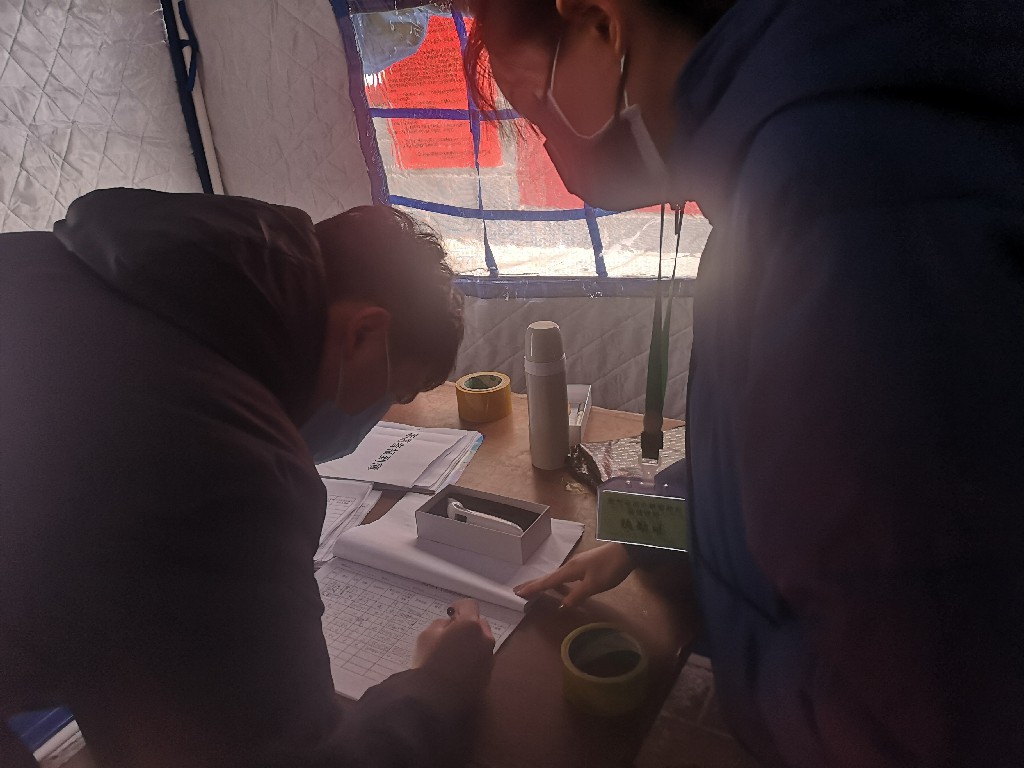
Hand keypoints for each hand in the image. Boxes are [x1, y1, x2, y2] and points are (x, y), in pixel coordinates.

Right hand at [413, 599, 494, 692]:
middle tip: (451, 633)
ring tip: (455, 652)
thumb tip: (449, 625)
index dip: (458, 606)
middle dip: (468, 625)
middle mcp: (485, 639)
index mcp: (471, 625)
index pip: (469, 605)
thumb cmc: (429, 663)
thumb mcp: (426, 636)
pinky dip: (473, 658)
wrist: (435, 700)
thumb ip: (440, 624)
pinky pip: (482, 660)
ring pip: (482, 643)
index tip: (450, 613)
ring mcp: (489, 658)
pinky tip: (459, 668)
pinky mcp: (488, 676)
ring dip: (472, 642)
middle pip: (480, 624)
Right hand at [514, 543, 633, 607]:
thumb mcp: (594, 585)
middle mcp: (570, 566)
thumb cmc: (610, 568)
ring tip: (533, 588)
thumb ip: (576, 596)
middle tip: (518, 589)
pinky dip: (556, 582)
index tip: (518, 593)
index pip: (547, 581)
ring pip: (556, 576)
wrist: (627, 552)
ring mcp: (577, 565)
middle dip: (533, 584)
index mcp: (570, 570)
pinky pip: (564, 576)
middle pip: (548, 577)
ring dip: (543, 583)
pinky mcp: (584, 566)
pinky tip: (559, 587)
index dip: (533, 588)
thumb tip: (560, 606)